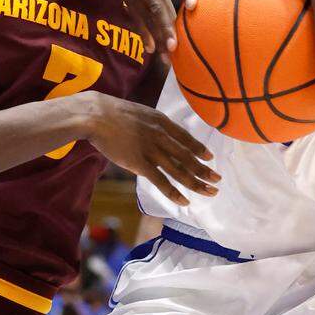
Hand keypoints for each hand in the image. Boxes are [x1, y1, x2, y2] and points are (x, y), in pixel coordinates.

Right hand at [86, 93, 220, 205]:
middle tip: (218, 179)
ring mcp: (151, 150)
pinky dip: (174, 192)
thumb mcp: (141, 113)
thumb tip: (160, 135)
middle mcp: (161, 136)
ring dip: (196, 183)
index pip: (186, 138)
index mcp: (161, 122)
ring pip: (179, 170)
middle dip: (205, 169)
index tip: (210, 157)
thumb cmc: (114, 113)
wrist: (96, 115)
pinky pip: (160, 181)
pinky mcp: (139, 163)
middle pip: (187, 156)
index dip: (199, 149)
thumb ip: (153, 125)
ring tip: (210, 192)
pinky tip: (184, 201)